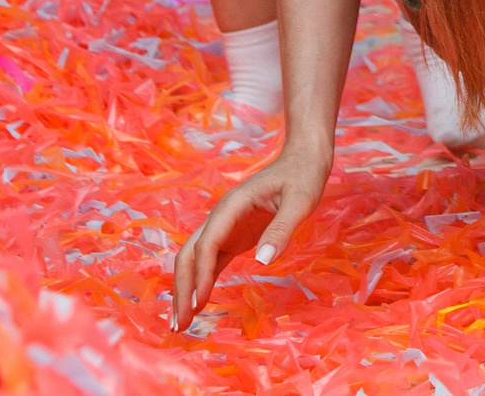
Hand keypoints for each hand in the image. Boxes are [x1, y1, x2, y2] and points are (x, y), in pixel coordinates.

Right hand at [170, 139, 330, 329]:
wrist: (302, 160)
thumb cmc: (302, 176)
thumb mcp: (300, 201)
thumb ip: (281, 229)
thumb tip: (262, 261)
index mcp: (232, 205)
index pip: (208, 243)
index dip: (201, 273)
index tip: (199, 303)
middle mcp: (221, 217)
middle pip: (190, 254)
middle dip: (182, 288)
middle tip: (182, 324)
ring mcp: (225, 228)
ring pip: (195, 260)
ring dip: (186, 290)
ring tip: (183, 324)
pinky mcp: (233, 237)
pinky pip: (210, 262)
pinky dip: (202, 283)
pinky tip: (198, 304)